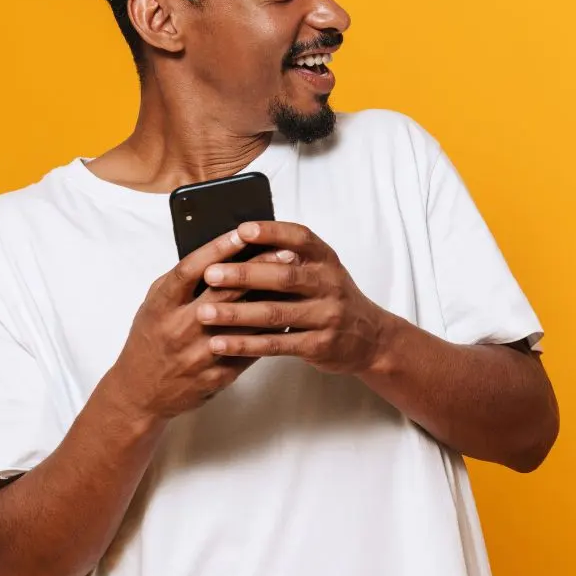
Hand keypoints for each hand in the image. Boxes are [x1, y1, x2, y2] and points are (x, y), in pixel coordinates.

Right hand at [106, 229, 288, 423]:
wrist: (140, 393)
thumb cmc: (151, 339)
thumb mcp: (154, 305)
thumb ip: (181, 282)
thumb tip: (219, 252)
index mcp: (161, 305)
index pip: (191, 270)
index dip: (218, 249)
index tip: (244, 232)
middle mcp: (180, 328)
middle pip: (224, 292)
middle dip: (258, 269)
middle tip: (286, 252)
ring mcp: (199, 354)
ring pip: (244, 322)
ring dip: (273, 299)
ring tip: (296, 280)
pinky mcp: (217, 376)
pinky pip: (251, 350)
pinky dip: (272, 331)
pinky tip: (289, 314)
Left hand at [194, 221, 389, 373]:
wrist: (370, 339)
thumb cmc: (331, 299)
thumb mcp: (321, 271)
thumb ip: (289, 260)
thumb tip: (236, 244)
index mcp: (326, 260)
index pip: (300, 238)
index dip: (272, 232)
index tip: (241, 230)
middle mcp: (330, 284)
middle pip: (284, 277)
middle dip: (244, 275)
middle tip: (210, 274)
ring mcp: (327, 316)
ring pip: (276, 314)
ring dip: (237, 313)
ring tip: (204, 313)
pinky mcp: (319, 346)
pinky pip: (277, 345)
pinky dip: (246, 345)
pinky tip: (221, 343)